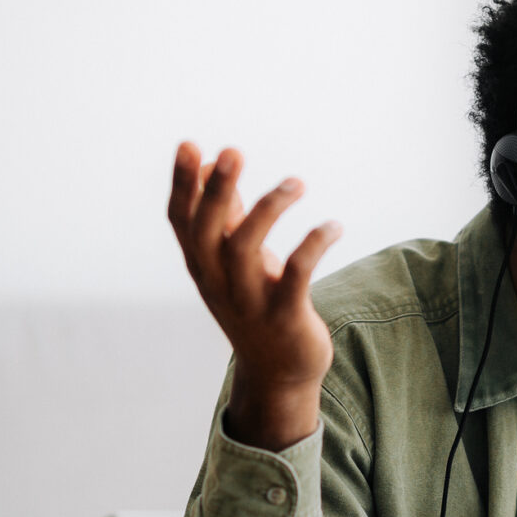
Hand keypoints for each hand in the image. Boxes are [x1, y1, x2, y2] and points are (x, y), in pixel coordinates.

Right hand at [167, 142, 342, 449]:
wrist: (279, 373)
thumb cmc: (256, 305)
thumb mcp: (235, 261)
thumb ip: (226, 216)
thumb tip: (211, 167)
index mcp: (203, 265)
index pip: (181, 220)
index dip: (182, 183)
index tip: (189, 144)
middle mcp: (218, 281)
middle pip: (207, 230)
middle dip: (219, 190)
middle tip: (233, 151)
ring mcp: (249, 300)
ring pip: (246, 248)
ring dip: (269, 209)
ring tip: (297, 183)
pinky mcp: (285, 315)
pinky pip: (296, 276)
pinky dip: (313, 246)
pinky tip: (334, 226)